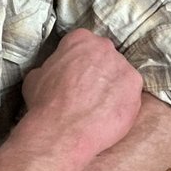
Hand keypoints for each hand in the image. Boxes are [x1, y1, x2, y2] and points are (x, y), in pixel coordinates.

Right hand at [20, 28, 142, 162]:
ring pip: (120, 75)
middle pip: (105, 57)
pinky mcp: (135, 85)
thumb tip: (54, 72)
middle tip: (88, 92)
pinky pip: (130, 92)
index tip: (75, 75)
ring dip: (112, 87)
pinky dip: (122, 103)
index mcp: (80, 39)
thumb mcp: (36, 77)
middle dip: (98, 71)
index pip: (83, 44)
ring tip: (99, 108)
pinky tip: (109, 116)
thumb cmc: (45, 104)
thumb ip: (50, 67)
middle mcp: (104, 47)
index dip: (78, 62)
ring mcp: (123, 65)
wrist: (63, 131)